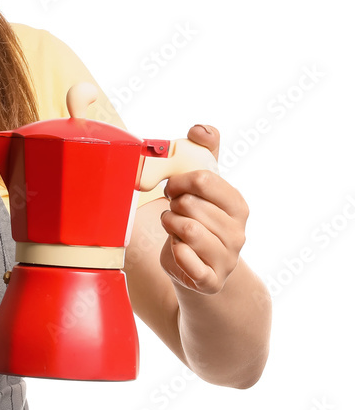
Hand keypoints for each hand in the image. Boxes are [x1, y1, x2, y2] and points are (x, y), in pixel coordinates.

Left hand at [158, 125, 248, 294]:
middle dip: (173, 205)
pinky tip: (177, 249)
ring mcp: (226, 258)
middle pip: (191, 204)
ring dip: (171, 225)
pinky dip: (176, 252)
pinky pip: (188, 261)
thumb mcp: (206, 188)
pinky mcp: (209, 280)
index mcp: (238, 205)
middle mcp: (238, 232)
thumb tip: (201, 128)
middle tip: (173, 210)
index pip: (204, 180)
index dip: (179, 180)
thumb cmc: (200, 221)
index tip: (172, 187)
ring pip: (188, 230)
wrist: (201, 269)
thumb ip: (206, 152)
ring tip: (173, 226)